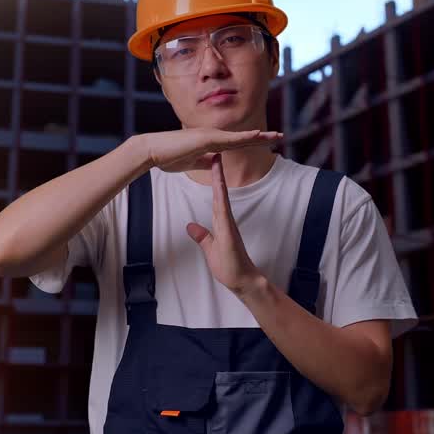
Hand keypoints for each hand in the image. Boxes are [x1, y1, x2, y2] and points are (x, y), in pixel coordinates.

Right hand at [140, 127, 282, 173]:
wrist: (152, 151)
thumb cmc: (168, 157)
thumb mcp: (191, 163)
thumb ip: (205, 161)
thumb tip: (215, 162)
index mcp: (210, 142)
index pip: (236, 142)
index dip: (252, 141)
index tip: (267, 141)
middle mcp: (213, 136)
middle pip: (243, 137)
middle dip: (262, 137)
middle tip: (280, 135)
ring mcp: (210, 135)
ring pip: (239, 136)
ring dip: (259, 136)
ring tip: (275, 135)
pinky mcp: (205, 138)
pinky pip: (229, 138)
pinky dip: (244, 136)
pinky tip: (256, 135)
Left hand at [186, 153, 264, 295]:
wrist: (243, 281)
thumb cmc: (229, 267)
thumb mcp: (209, 249)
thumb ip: (202, 236)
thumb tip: (191, 226)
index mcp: (220, 222)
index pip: (216, 196)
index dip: (213, 180)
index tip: (210, 165)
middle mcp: (225, 220)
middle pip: (219, 191)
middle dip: (217, 172)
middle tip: (216, 152)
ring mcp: (228, 225)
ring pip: (222, 197)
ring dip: (219, 179)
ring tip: (217, 161)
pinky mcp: (229, 232)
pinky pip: (224, 211)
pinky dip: (221, 198)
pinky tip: (220, 187)